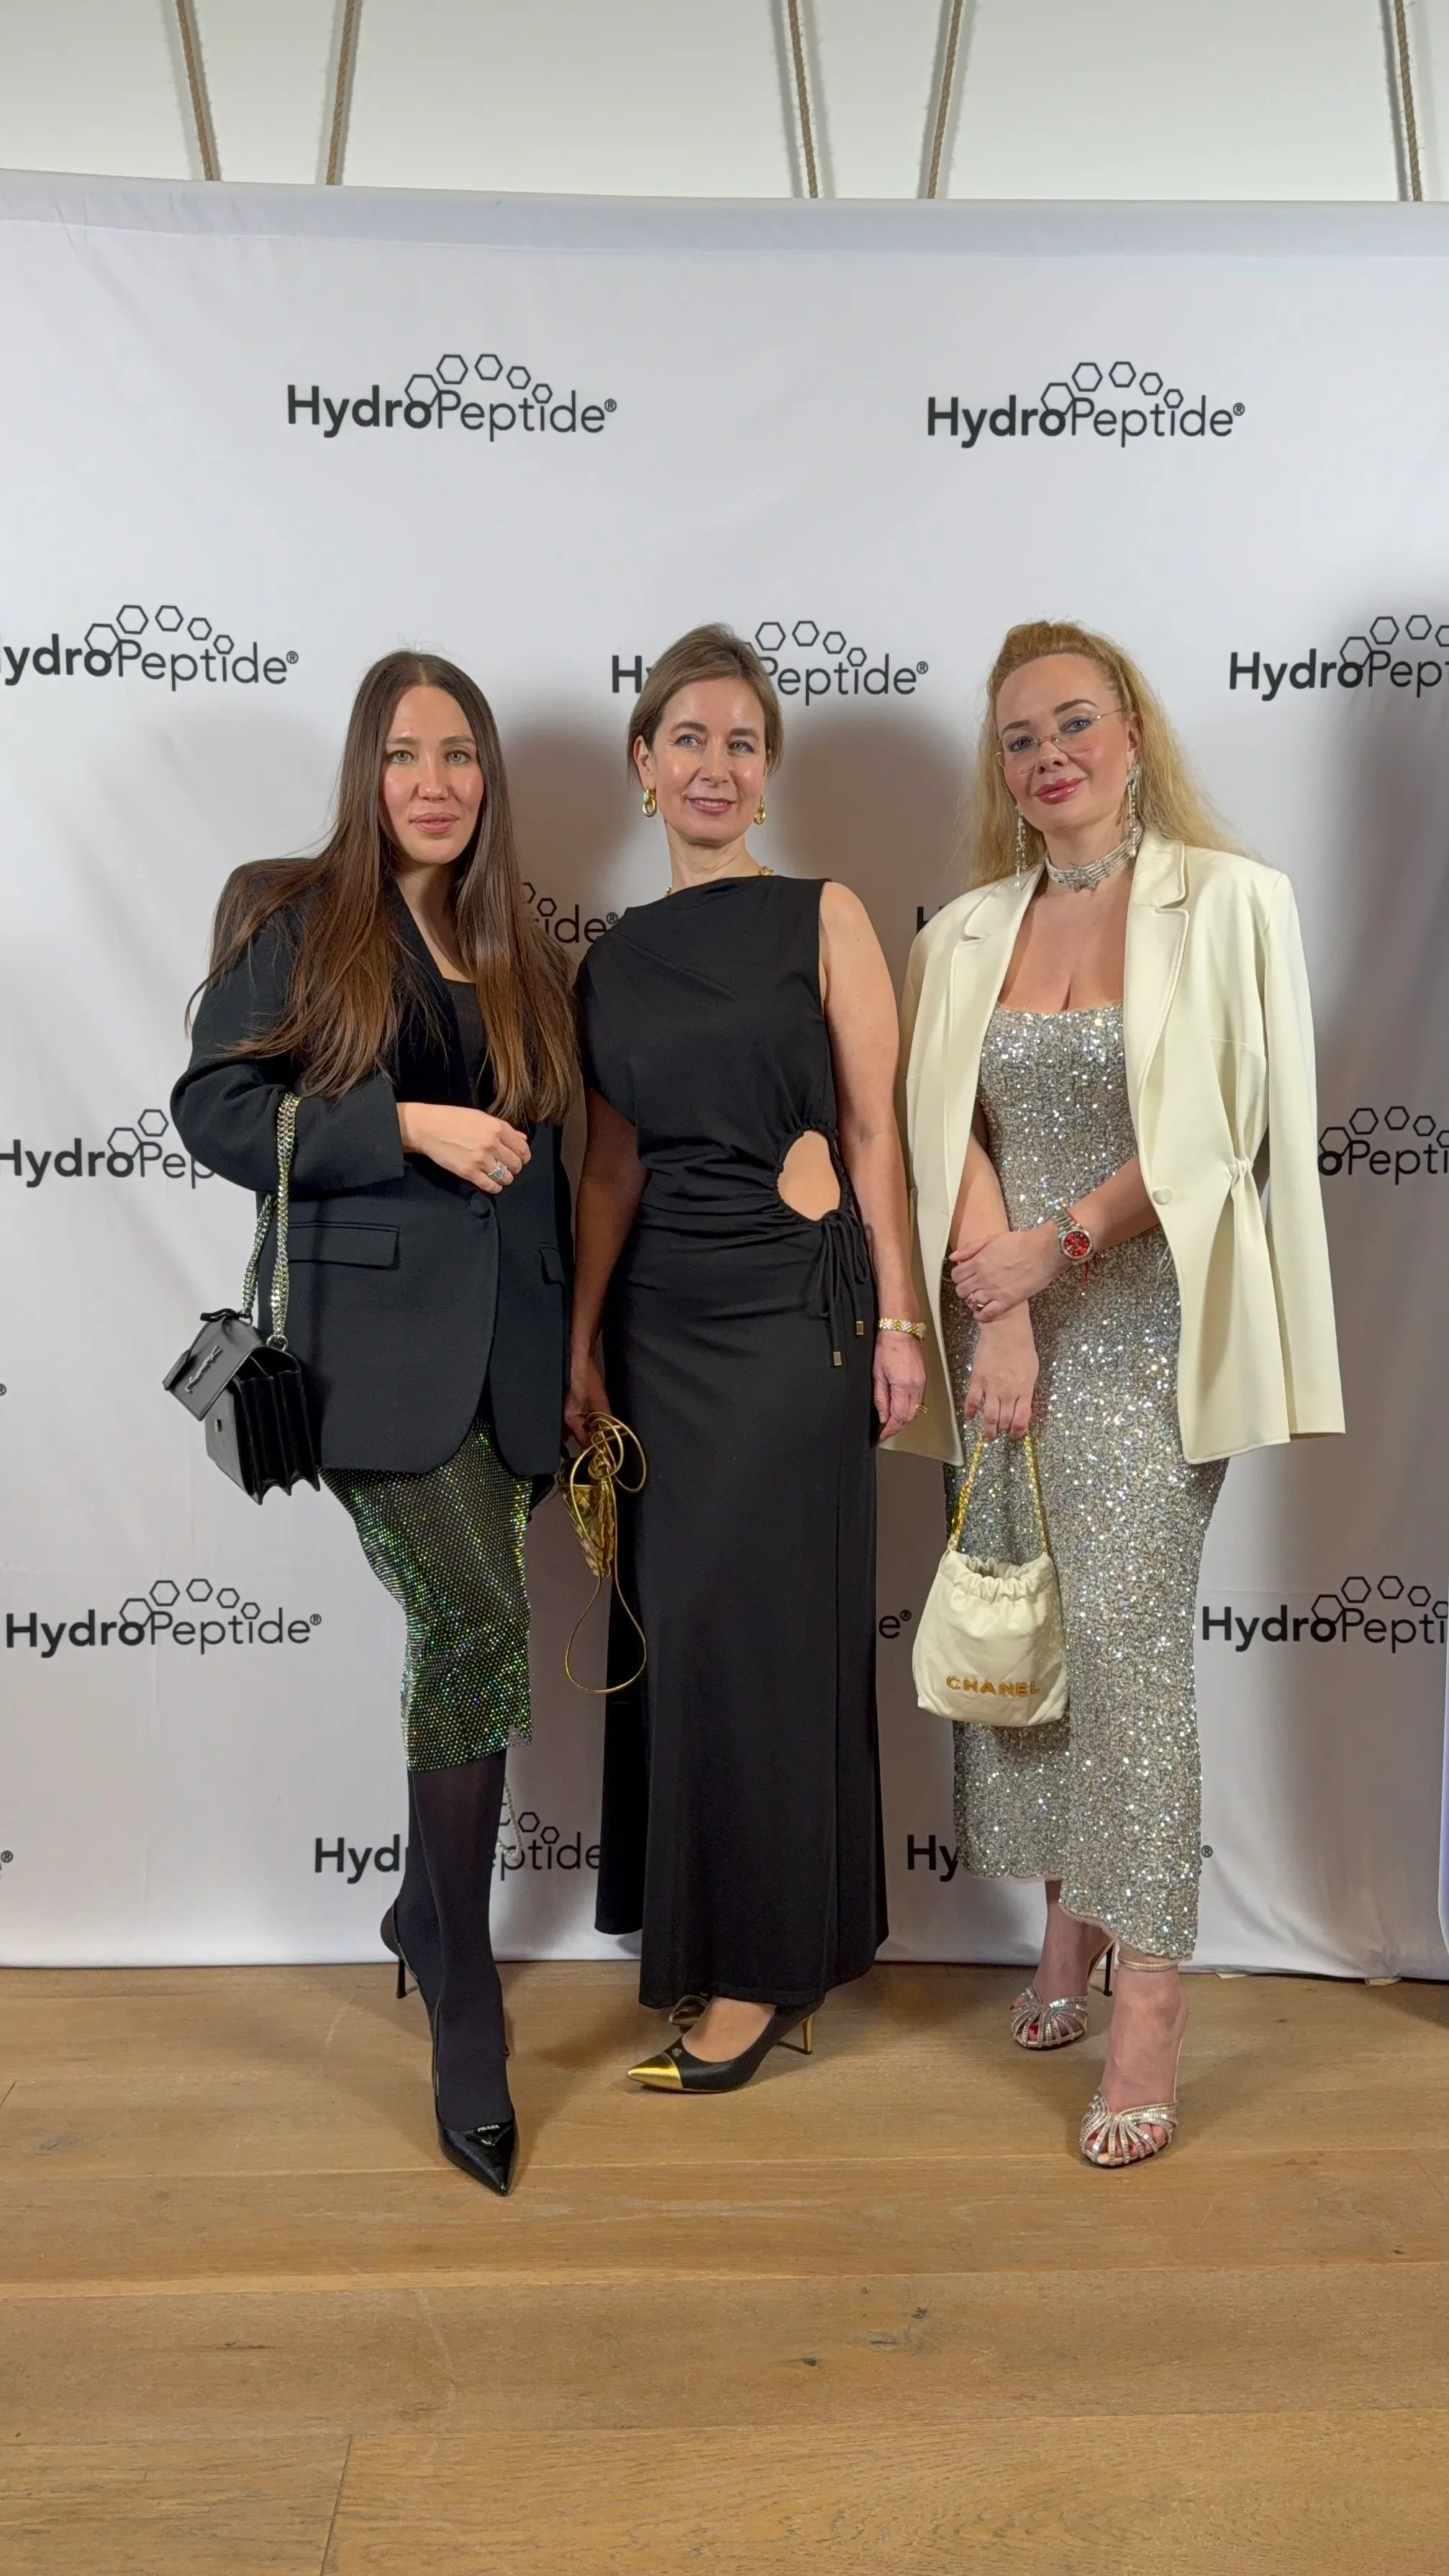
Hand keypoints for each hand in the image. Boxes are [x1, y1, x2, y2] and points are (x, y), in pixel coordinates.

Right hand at [397, 1101, 529, 1193]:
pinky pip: (490, 1186)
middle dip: (514, 1168)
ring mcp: (480, 1159)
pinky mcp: (468, 1172)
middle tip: (507, 1167)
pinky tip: (491, 1183)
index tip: (520, 1159)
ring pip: (505, 1177)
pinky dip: (494, 1187)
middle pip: (516, 1164)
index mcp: (497, 1128)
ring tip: (498, 1175)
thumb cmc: (452, 1118)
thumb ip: (504, 1129)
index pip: (522, 1148)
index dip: (524, 1156)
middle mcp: (491, 1143)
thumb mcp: (481, 1117)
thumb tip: (522, 1138)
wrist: (427, 1127)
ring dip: (504, 1179)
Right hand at [565, 1352, 611, 1448]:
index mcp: (570, 1420)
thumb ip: (606, 1421)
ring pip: (581, 1428)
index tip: (608, 1452)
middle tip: (607, 1444)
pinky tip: (598, 1423)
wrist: (580, 1362)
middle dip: (593, 1439)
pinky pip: (581, 1420)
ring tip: (605, 1435)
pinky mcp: (573, 1406)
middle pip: (580, 1436)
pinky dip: (589, 1423)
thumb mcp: (600, 1403)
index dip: (596, 1447)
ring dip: (592, 1431)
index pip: (583, 1441)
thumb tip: (612, 1437)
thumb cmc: (587, 1382)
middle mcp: (565, 1419)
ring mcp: (568, 1412)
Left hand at [874, 1329, 926, 1438]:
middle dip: (897, 1426)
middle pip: (909, 1416)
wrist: (901, 1329)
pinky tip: (900, 1407)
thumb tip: (884, 1416)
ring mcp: (922, 1383)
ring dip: (904, 1418)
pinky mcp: (923, 1379)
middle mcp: (916, 1387)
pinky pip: (918, 1400)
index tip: (882, 1435)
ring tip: (891, 1420)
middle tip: (884, 1430)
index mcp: (904, 1386)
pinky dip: (909, 1408)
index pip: (898, 1416)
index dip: (890, 1429)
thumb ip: (881, 1397)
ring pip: (916, 1410)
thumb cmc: (886, 1347)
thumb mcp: (877, 1374)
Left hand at [951, 1222, 1062, 1323]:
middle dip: (964, 1288)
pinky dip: (982, 1314)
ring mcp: (994, 1291)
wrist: (1044, 1252)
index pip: (956, 1275)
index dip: (958, 1276)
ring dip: (973, 1300)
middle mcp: (983, 1278)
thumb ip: (971, 1248)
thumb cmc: (1020, 1243)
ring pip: (972, 1302)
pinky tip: (983, 1311)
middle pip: (961, 1290)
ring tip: (981, 1296)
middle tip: (973, 1286)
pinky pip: (987, 1314)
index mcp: (978, 1262)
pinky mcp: (1007, 1301)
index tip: (965, 1276)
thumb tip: (953, 1257)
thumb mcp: (993, 1239)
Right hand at [962, 1314, 1037, 1441]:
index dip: (1018, 1431)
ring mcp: (991, 1388)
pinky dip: (970, 1412)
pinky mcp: (977, 1381)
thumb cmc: (1023, 1347)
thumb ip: (1027, 1390)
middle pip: (1005, 1421)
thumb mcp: (1032, 1371)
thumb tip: (1023, 1403)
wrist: (1006, 1330)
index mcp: (1024, 1391)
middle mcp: (1008, 1394)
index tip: (1015, 1434)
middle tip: (1001, 1434)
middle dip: (1003, 1431)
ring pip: (989, 1417)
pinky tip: (970, 1418)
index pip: (1021, 1419)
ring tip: (989, 1435)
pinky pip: (972, 1402)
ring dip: (989, 1429)